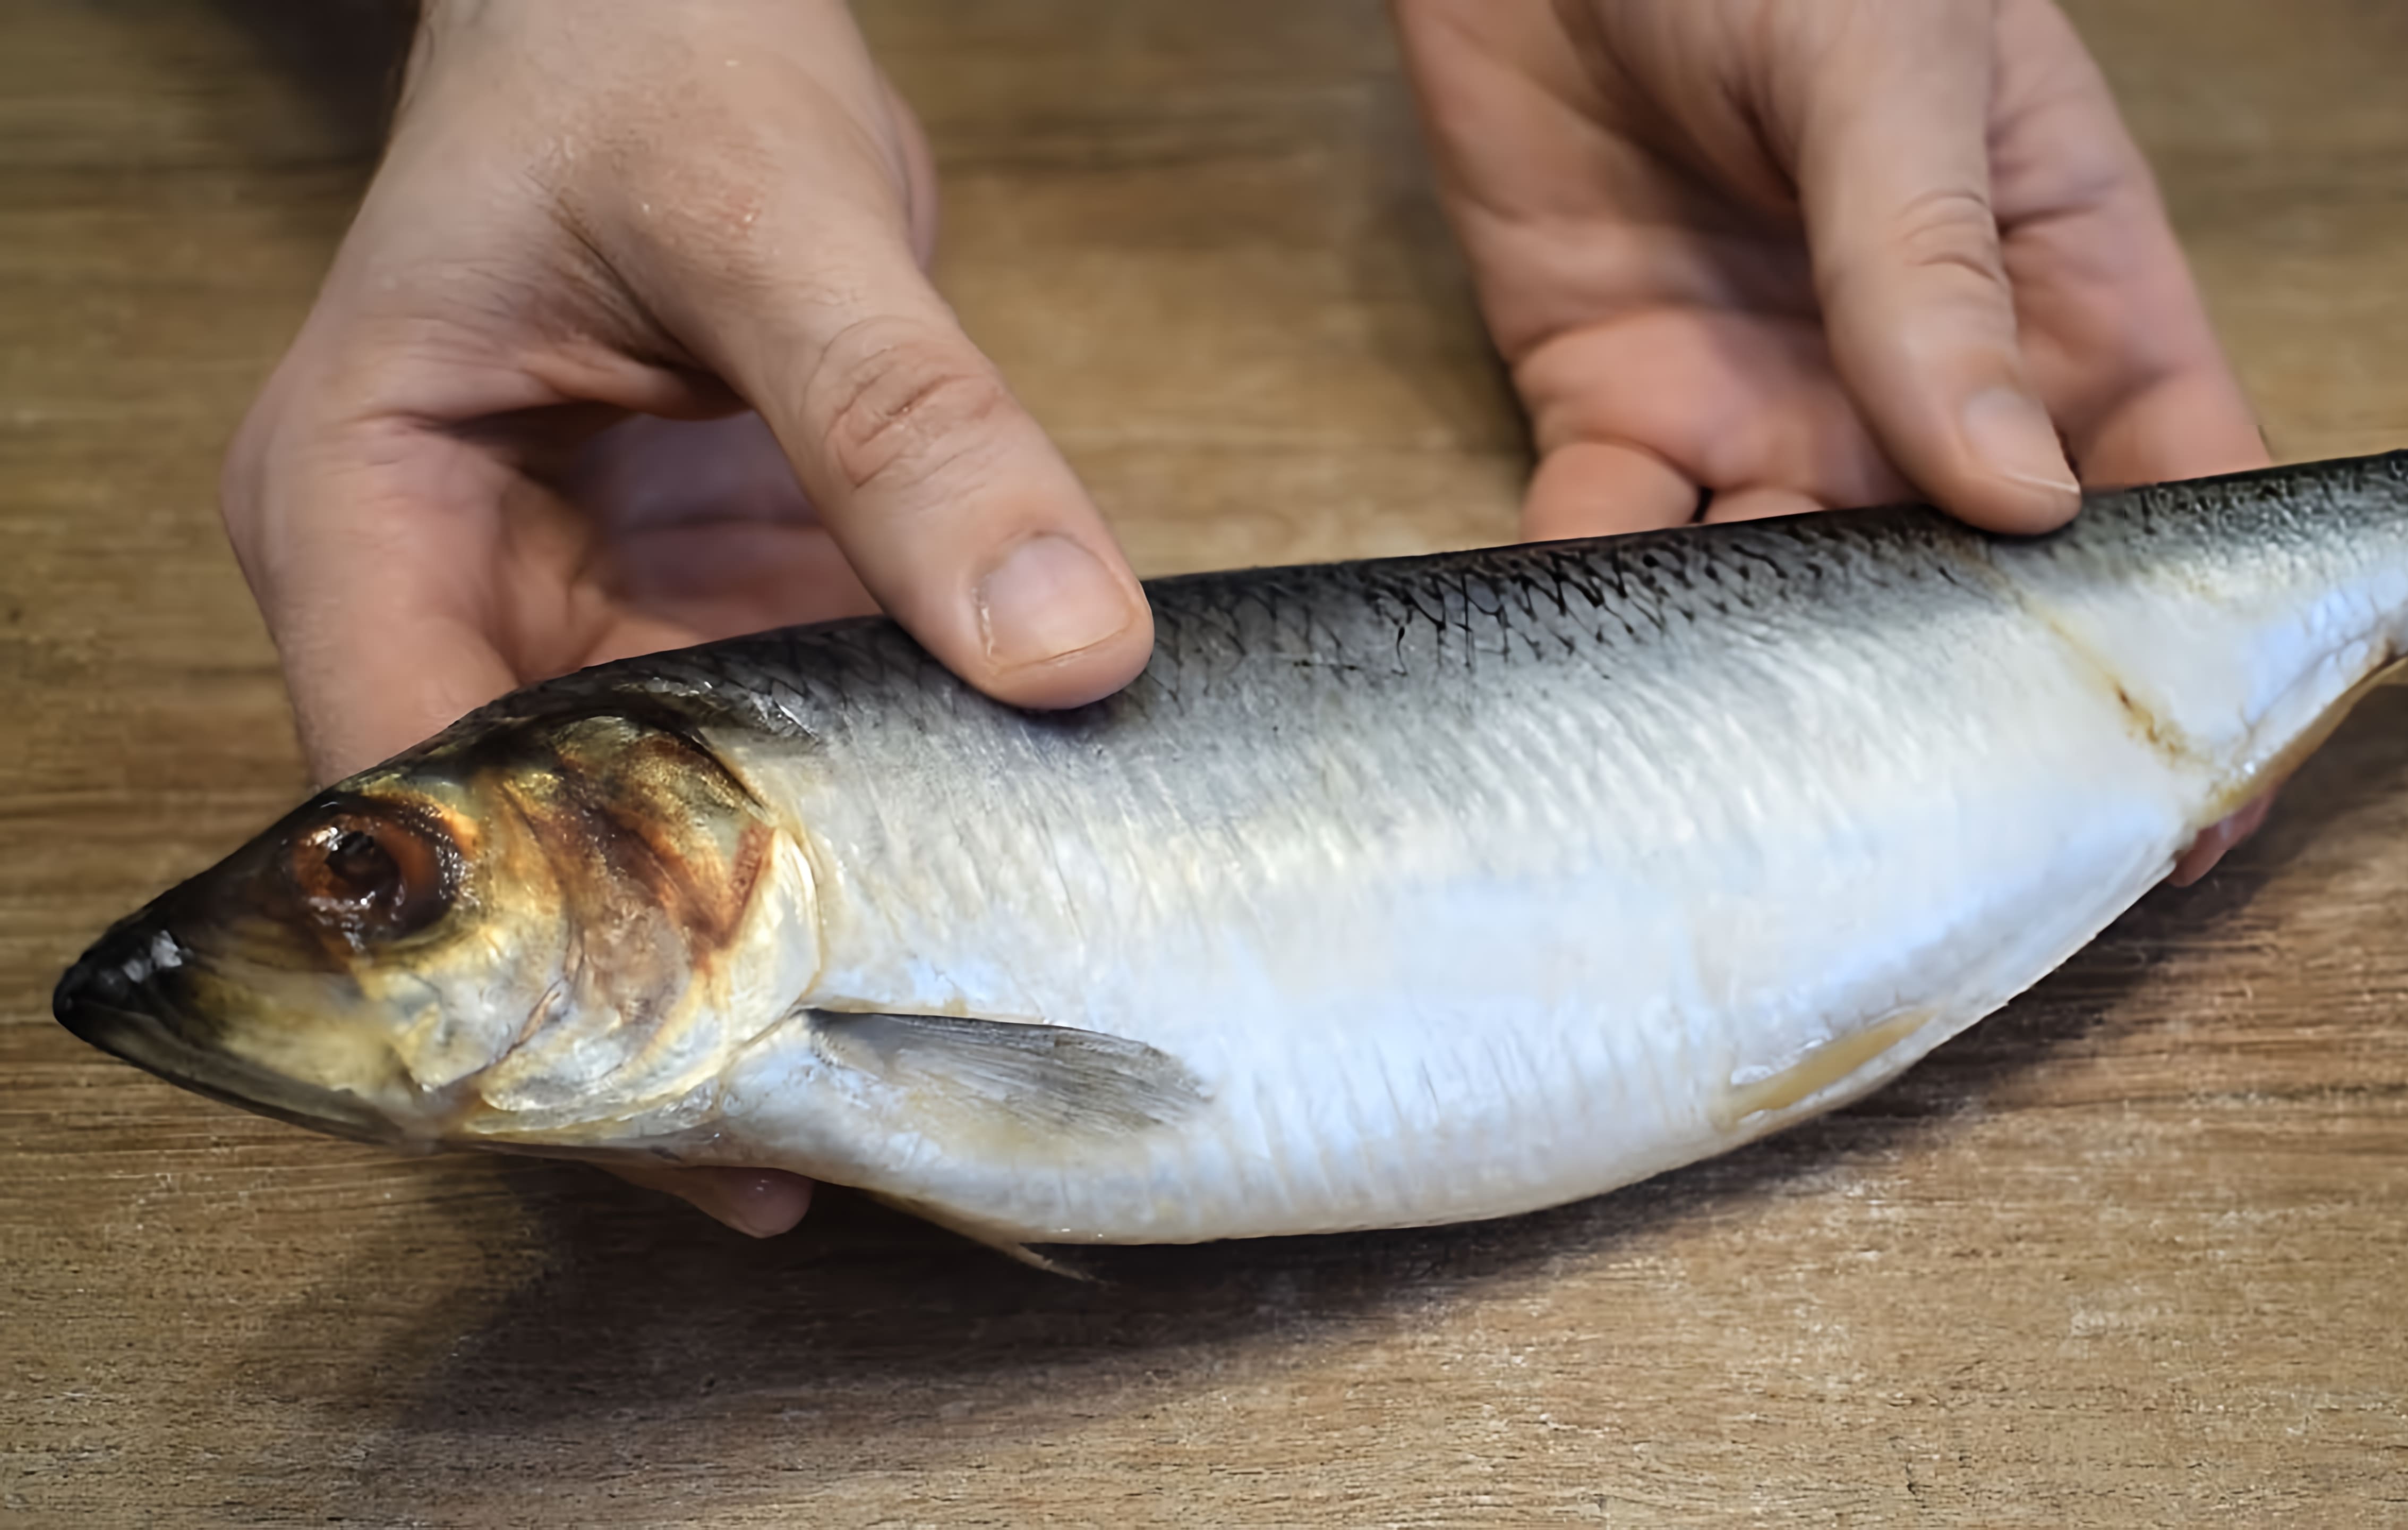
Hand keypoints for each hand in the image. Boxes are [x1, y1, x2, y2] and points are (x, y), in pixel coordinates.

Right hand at [221, 0, 1155, 1234]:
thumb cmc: (651, 54)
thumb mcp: (780, 221)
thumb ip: (909, 424)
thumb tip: (1065, 642)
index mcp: (357, 503)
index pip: (405, 797)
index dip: (541, 960)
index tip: (701, 1083)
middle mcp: (436, 583)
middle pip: (519, 859)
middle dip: (656, 996)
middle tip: (813, 1155)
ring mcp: (559, 604)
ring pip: (641, 828)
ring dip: (762, 937)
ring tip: (899, 1079)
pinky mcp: (676, 597)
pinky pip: (748, 749)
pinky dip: (837, 831)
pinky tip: (950, 915)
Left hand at [1391, 0, 2276, 876]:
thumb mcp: (1894, 66)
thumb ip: (1937, 269)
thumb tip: (2016, 490)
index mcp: (2055, 282)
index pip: (2169, 479)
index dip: (2194, 635)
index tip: (2196, 787)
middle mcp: (1917, 374)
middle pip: (1975, 584)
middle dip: (1973, 711)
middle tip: (1967, 845)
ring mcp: (1765, 403)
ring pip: (1788, 599)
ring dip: (1775, 690)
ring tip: (1769, 791)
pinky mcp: (1613, 409)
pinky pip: (1608, 544)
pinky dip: (1586, 615)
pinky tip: (1585, 686)